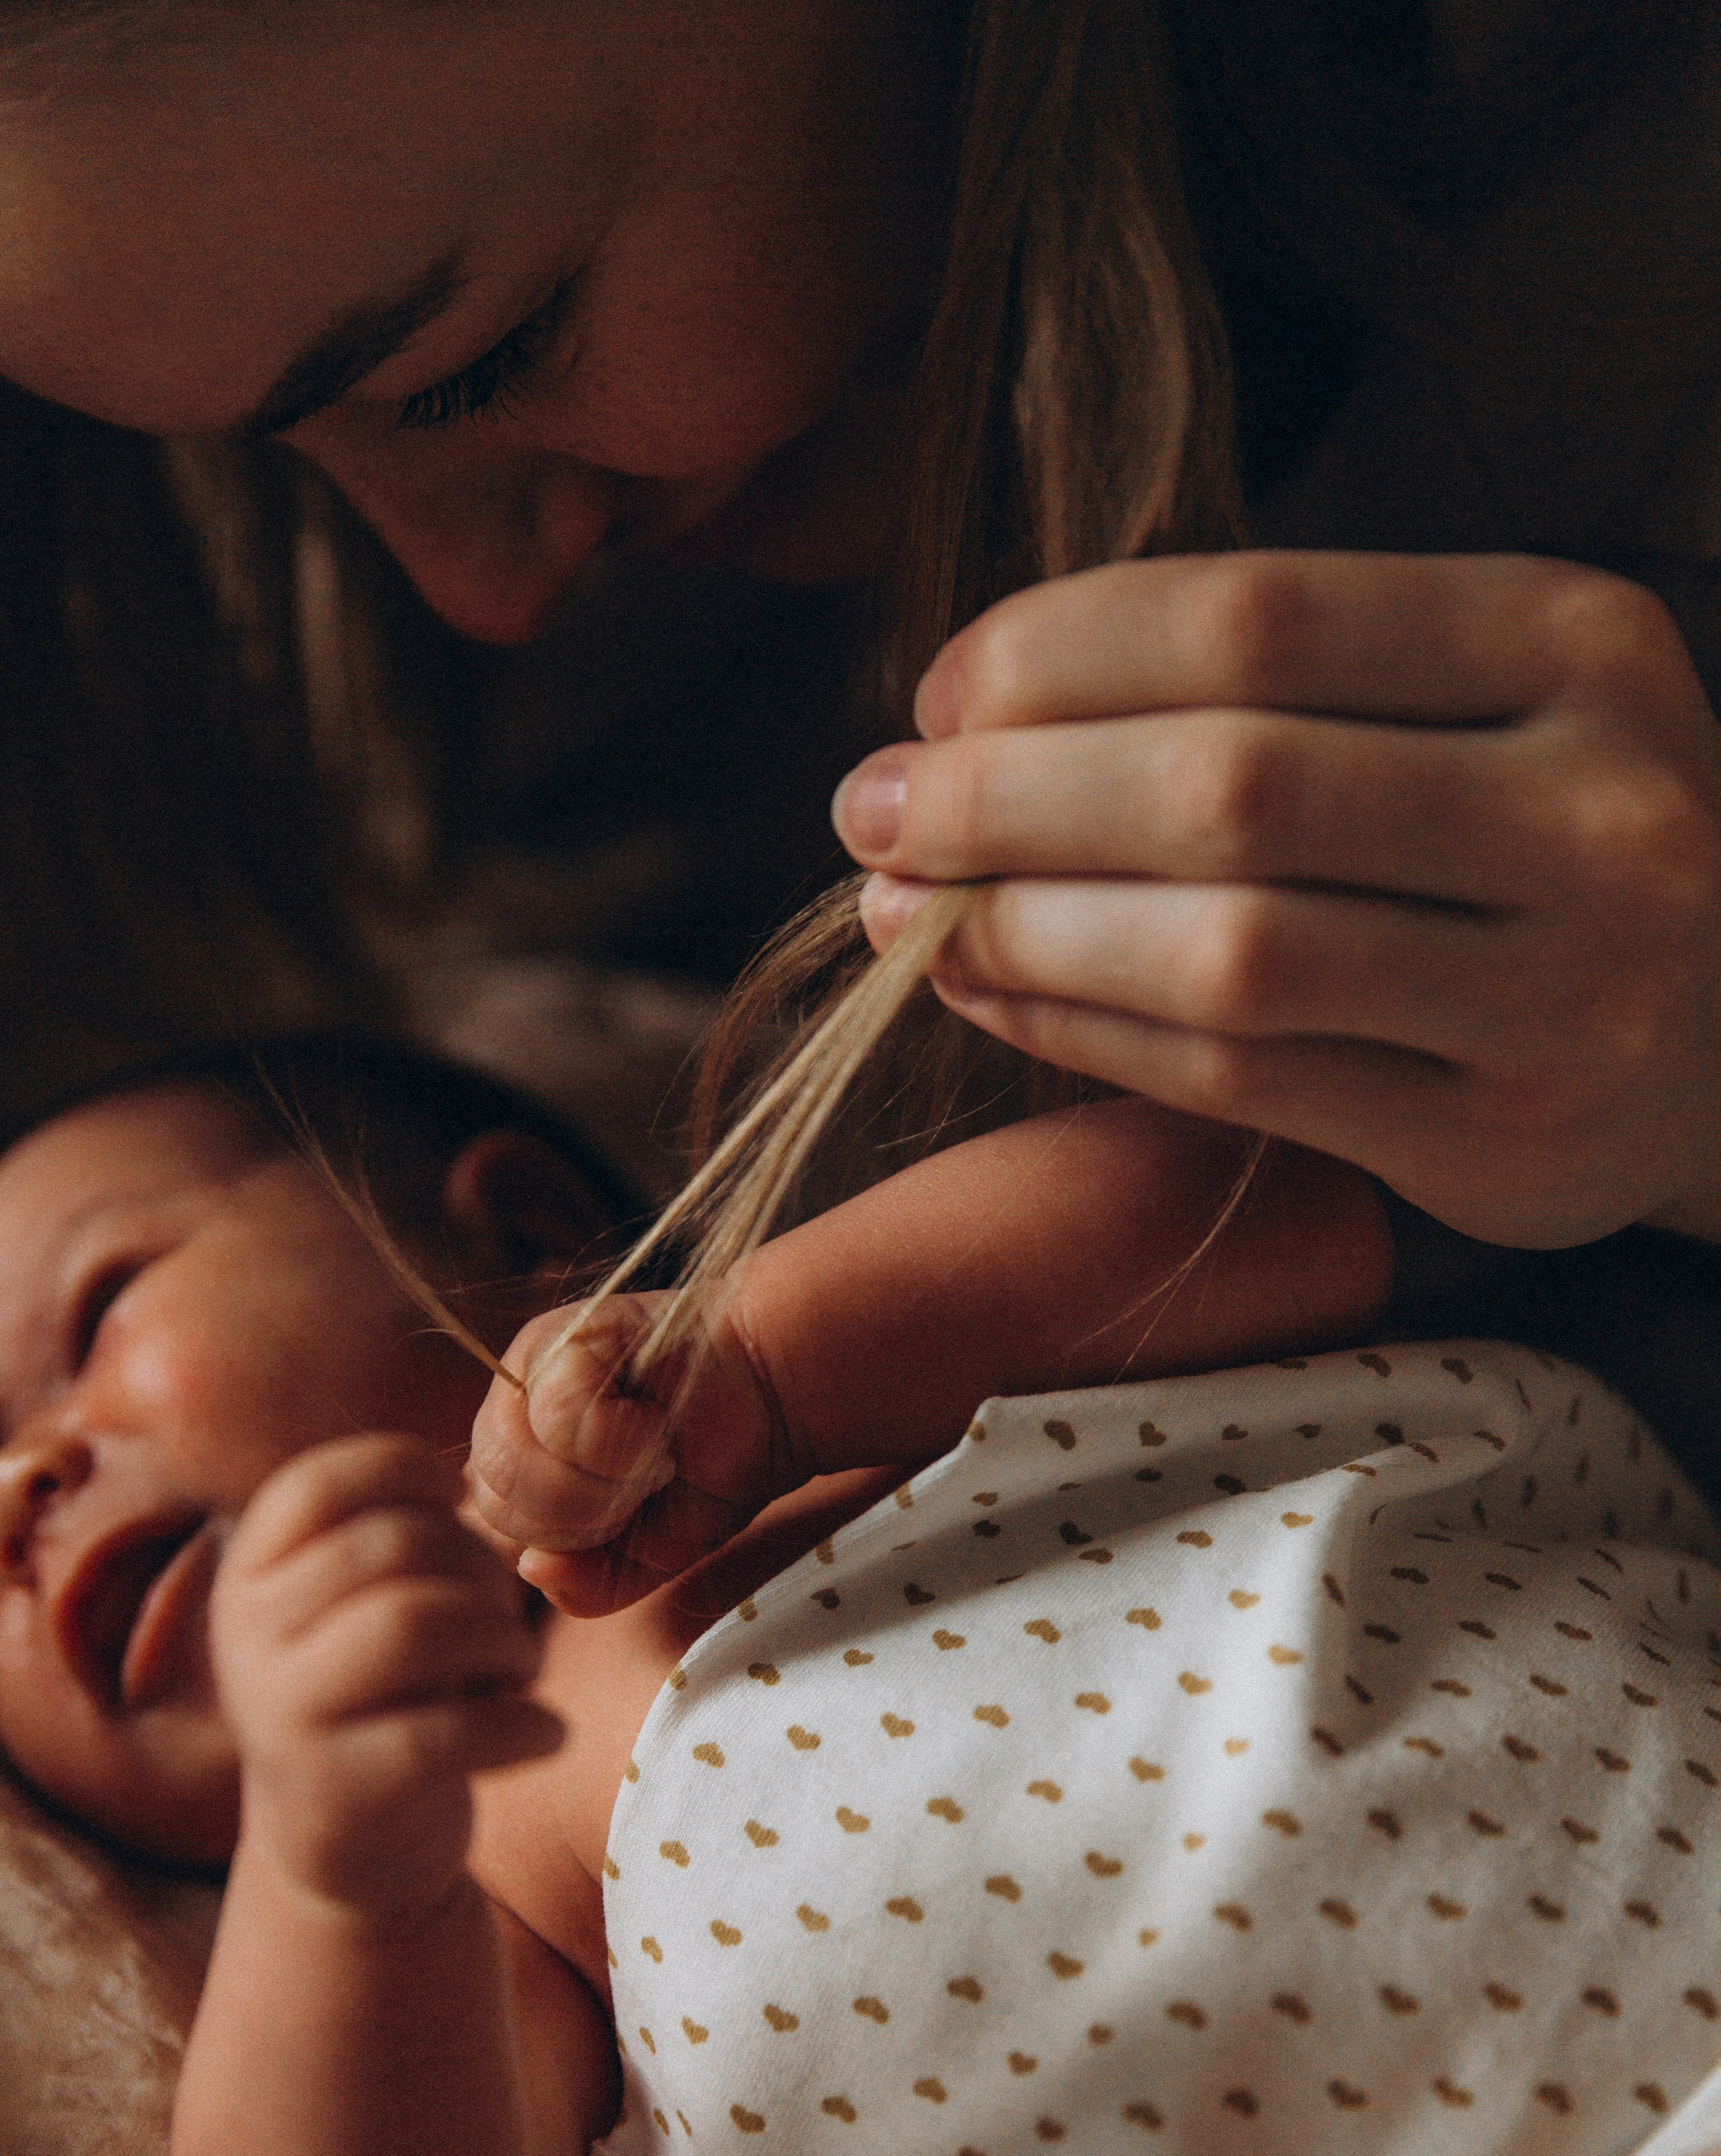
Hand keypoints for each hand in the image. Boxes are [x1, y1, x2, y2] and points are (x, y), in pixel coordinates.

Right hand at [210, 1435, 558, 1910]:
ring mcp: (285, 1716)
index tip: (461, 1504)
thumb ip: (403, 1539)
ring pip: (413, 1625)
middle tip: (508, 1618)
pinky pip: (446, 1733)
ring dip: (501, 1639)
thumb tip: (487, 1484)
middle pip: (390, 1546)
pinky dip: (523, 1724)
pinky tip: (546, 1732)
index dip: (406, 1472)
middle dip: (481, 1571)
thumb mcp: (361, 1607)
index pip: (319, 1484)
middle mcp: (249, 1636)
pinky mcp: (339, 1792)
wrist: (346, 1850)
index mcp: (252, 1574)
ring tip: (523, 1670)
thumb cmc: (380, 1697)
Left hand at [468, 1293, 789, 1617]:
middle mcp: (514, 1404)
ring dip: (595, 1479)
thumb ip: (588, 1582)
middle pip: (491, 1494)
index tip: (625, 1516)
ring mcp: (534, 1363)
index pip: (490, 1518)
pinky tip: (652, 1419)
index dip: (558, 1538)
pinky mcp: (567, 1333)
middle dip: (576, 1515)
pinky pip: (555, 1413)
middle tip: (639, 1488)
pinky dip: (614, 1436)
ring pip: (513, 1456)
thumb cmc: (713, 1467)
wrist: (774, 1397)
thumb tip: (532, 1568)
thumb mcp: (649, 1553)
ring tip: (649, 1453)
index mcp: (522, 1455)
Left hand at [836, 552, 1720, 1248]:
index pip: (1257, 614)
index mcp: (1569, 643)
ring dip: (1022, 930)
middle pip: (1227, 785)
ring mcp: (1563, 991)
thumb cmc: (1541, 832)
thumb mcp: (1468, 697)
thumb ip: (1266, 681)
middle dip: (1005, 797)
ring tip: (905, 915)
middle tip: (875, 807)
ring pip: (1226, 955)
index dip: (1059, 651)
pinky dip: (1084, 1031)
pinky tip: (993, 994)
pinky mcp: (1504, 1142)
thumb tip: (966, 717)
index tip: (941, 690)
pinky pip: (1242, 1081)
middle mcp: (1591, 810)